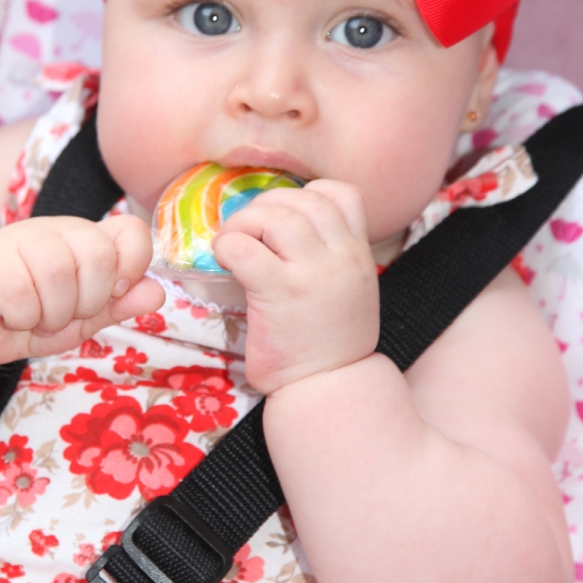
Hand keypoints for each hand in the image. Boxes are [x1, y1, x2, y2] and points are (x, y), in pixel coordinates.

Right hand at [0, 214, 163, 363]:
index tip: (116, 293)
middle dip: (87, 303)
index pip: (130, 231)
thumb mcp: (83, 320)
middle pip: (97, 255)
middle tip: (66, 315)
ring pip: (58, 273)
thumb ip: (118, 306)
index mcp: (90, 240)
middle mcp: (61, 230)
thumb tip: (157, 293)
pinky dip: (22, 318)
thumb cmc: (34, 316)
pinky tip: (12, 316)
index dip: (133, 264)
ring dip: (52, 315)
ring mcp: (24, 237)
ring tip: (38, 319)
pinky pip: (21, 292)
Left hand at [212, 181, 378, 393]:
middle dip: (265, 207)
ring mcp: (312, 273)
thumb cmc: (328, 346)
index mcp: (358, 253)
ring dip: (244, 222)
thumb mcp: (348, 291)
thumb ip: (329, 258)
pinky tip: (224, 262)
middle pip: (301, 199)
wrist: (330, 389)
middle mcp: (342, 257)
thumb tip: (281, 231)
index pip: (341, 193)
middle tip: (247, 233)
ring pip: (275, 215)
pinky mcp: (280, 291)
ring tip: (233, 245)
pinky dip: (227, 245)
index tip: (283, 220)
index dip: (305, 195)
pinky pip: (245, 247)